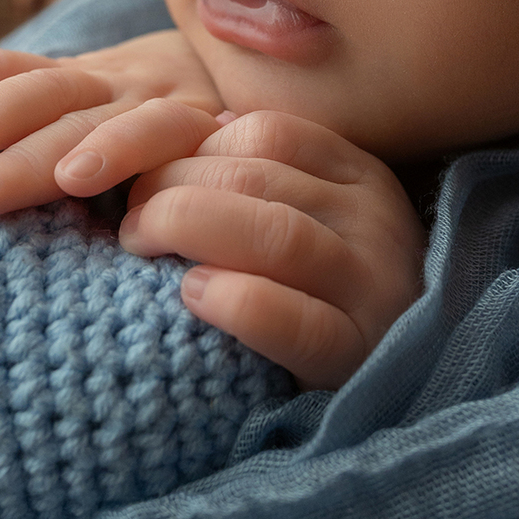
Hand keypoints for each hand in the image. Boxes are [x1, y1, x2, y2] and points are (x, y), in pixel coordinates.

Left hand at [0, 30, 223, 218]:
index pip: (8, 67)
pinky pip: (162, 136)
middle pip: (37, 91)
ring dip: (26, 154)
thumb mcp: (126, 139)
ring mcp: (166, 98)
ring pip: (85, 118)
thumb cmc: (196, 146)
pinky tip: (80, 180)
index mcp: (91, 80)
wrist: (303, 123)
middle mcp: (122, 79)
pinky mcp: (211, 127)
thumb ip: (69, 150)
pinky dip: (118, 152)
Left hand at [119, 109, 426, 389]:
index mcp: (359, 176)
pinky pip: (292, 320)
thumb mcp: (307, 220)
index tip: (146, 180)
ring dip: (188, 229)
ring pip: (275, 234)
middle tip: (130, 222)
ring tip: (141, 248)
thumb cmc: (321, 295)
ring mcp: (374, 286)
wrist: (389, 388)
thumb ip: (259, 177)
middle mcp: (375, 221)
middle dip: (172, 190)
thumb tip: (193, 130)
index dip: (192, 149)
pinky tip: (191, 296)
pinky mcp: (357, 353)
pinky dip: (234, 301)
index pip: (267, 134)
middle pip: (257, 177)